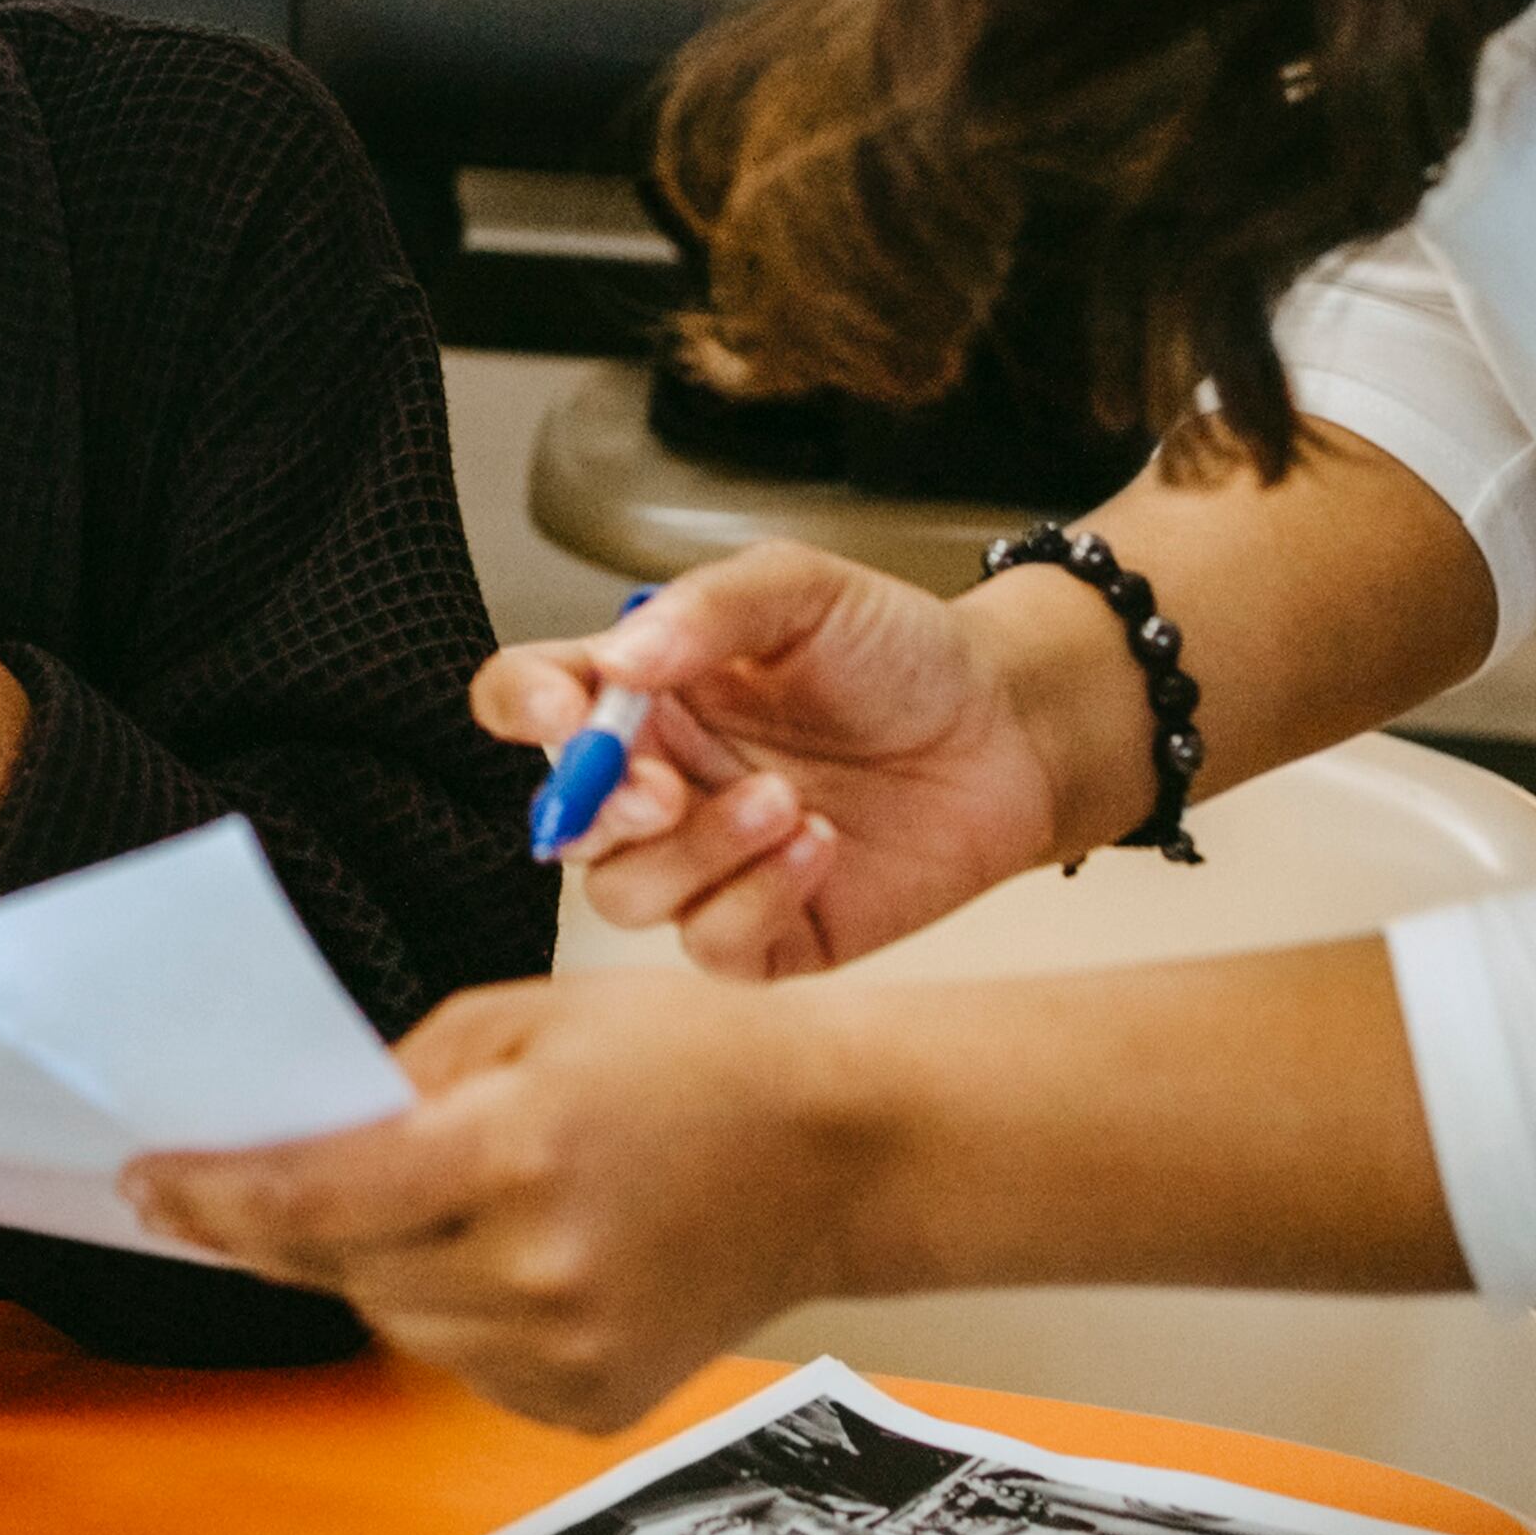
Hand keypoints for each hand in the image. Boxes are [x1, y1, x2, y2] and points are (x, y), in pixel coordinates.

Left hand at [127, 970, 846, 1429]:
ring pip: (392, 1321)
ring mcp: (564, 1351)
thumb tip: (292, 1133)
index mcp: (510, 1154)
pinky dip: (452, 1311)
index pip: (310, 1196)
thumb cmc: (685, 1060)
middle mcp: (532, 1269)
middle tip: (242, 1182)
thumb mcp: (524, 1020)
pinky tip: (509, 1254)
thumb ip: (397, 1080)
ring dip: (375, 1265)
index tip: (142, 1184)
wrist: (836, 1153)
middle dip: (284, 1222)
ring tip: (440, 1201)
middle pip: (336, 1266)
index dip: (210, 1195)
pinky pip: (462, 1362)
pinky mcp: (586, 1403)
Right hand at [491, 544, 1065, 978]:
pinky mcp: (766, 931)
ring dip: (696, 853)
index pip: (528, 700)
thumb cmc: (904, 655)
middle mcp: (660, 780)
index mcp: (643, 693)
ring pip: (626, 893)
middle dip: (600, 811)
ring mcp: (705, 862)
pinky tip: (820, 847)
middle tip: (665, 788)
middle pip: (563, 821)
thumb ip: (708, 609)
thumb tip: (617, 660)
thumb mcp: (804, 591)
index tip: (568, 708)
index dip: (524, 708)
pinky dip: (758, 898)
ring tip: (785, 802)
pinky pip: (712, 944)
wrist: (1011, 731)